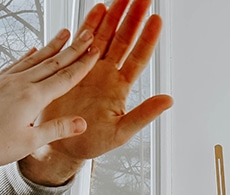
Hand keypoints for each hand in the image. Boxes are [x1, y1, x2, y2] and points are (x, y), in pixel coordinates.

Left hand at [0, 28, 98, 166]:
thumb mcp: (28, 142)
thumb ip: (55, 129)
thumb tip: (80, 123)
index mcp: (32, 97)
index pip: (65, 77)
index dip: (83, 64)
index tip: (96, 51)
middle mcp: (19, 83)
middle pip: (53, 62)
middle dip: (73, 48)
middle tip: (88, 34)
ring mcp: (5, 80)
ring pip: (34, 58)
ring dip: (52, 46)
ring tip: (64, 34)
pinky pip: (15, 63)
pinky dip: (27, 56)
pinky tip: (31, 51)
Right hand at [19, 0, 173, 184]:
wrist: (61, 145)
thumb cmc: (91, 142)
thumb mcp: (121, 133)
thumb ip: (143, 115)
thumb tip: (168, 100)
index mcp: (120, 88)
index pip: (138, 58)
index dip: (147, 39)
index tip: (156, 20)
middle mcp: (107, 74)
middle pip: (123, 40)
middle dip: (132, 18)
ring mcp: (89, 69)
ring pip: (105, 37)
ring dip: (113, 16)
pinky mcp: (72, 68)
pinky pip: (82, 43)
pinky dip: (89, 26)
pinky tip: (98, 10)